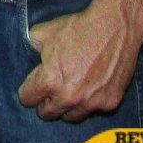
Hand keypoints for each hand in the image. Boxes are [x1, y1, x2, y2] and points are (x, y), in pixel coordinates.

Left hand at [17, 2, 142, 122]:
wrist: (115, 26)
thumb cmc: (78, 28)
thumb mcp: (44, 32)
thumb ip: (32, 47)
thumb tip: (30, 51)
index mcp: (49, 81)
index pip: (27, 99)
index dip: (28, 90)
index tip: (32, 86)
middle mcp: (69, 97)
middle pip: (47, 113)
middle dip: (45, 102)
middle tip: (49, 91)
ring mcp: (91, 103)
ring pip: (70, 117)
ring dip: (67, 106)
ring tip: (70, 91)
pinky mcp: (110, 103)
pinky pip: (93, 110)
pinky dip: (90, 102)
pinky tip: (91, 87)